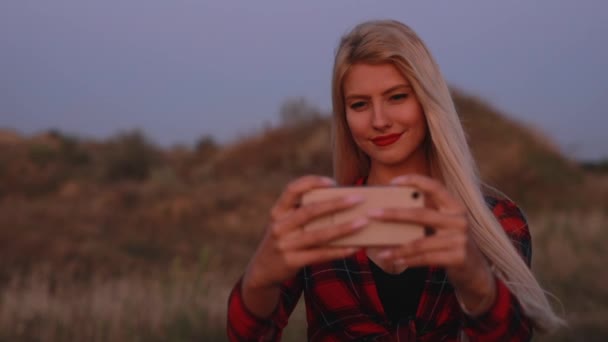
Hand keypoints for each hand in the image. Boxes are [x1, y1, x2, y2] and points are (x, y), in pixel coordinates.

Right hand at [243, 175, 367, 291]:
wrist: (263, 270)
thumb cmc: (285, 239)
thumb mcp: (285, 223)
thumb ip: (303, 211)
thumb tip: (341, 200)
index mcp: (278, 211)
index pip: (292, 189)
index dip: (312, 182)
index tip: (333, 182)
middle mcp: (279, 226)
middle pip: (310, 211)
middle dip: (336, 204)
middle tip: (358, 199)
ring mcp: (284, 245)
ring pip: (318, 235)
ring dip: (343, 228)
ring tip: (363, 222)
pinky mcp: (292, 262)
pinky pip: (320, 255)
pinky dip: (339, 251)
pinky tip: (355, 247)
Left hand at [368, 174, 494, 313]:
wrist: (475, 270)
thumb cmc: (450, 243)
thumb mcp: (442, 225)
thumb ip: (425, 215)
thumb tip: (388, 209)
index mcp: (454, 206)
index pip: (435, 186)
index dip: (414, 181)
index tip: (392, 182)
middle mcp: (459, 220)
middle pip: (421, 214)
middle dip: (394, 214)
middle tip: (372, 214)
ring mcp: (460, 239)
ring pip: (420, 242)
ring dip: (397, 248)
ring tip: (380, 252)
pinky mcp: (458, 257)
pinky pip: (426, 258)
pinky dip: (408, 260)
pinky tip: (394, 261)